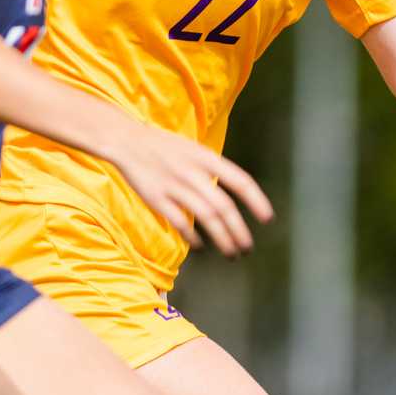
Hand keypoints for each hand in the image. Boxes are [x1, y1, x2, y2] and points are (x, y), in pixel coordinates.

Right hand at [105, 119, 273, 255]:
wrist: (127, 141)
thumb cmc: (166, 148)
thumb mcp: (195, 150)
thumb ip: (214, 170)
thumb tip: (238, 192)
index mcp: (206, 158)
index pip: (240, 181)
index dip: (257, 201)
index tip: (268, 219)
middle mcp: (193, 172)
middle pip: (224, 207)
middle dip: (239, 231)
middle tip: (248, 248)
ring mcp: (174, 186)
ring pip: (206, 218)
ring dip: (222, 238)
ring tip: (231, 253)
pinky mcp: (156, 199)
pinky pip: (180, 223)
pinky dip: (193, 238)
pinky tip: (201, 247)